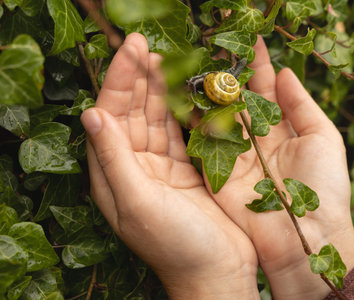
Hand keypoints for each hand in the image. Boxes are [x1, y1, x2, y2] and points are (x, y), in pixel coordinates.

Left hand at [80, 33, 258, 298]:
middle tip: (146, 43)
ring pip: (158, 118)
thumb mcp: (138, 203)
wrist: (219, 272)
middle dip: (138, 77)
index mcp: (113, 175)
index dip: (118, 81)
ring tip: (165, 56)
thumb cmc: (177, 246)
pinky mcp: (188, 168)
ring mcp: (162, 166)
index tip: (130, 49)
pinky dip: (184, 109)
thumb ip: (113, 159)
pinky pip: (183, 131)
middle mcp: (134, 167)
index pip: (110, 117)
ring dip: (161, 87)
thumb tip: (91, 114)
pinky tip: (187, 87)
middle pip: (134, 112)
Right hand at [207, 36, 353, 299]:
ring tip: (200, 63)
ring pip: (219, 117)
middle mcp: (256, 140)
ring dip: (210, 92)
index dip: (259, 66)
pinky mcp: (218, 174)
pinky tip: (189, 94)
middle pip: (239, 100)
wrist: (306, 237)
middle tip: (217, 47)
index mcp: (283, 130)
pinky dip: (197, 119)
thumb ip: (302, 105)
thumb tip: (286, 72)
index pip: (267, 90)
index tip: (251, 42)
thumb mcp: (324, 139)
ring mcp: (236, 156)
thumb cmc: (325, 188)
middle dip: (230, 74)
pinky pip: (204, 142)